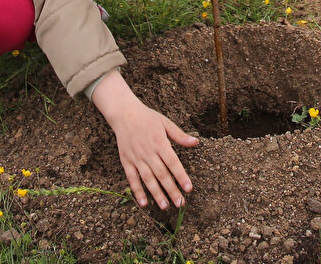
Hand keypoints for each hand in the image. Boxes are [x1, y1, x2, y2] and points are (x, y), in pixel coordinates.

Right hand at [91, 71, 196, 208]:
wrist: (125, 114)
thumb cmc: (148, 118)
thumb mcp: (165, 123)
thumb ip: (180, 135)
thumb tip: (196, 142)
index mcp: (160, 142)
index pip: (172, 163)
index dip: (181, 176)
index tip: (189, 188)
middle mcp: (148, 152)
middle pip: (162, 174)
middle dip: (172, 190)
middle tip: (180, 203)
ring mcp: (136, 158)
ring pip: (148, 179)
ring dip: (157, 194)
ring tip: (165, 206)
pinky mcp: (126, 161)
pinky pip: (132, 179)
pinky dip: (137, 191)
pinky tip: (144, 203)